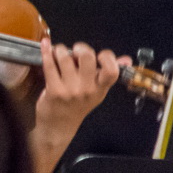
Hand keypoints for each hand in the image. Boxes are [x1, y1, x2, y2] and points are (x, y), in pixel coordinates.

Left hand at [30, 38, 126, 172]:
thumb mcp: (97, 92)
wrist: (59, 126)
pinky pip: (49, 65)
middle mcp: (87, 89)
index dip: (107, 56)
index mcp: (100, 88)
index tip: (99, 54)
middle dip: (80, 48)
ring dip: (60, 50)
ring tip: (59, 52)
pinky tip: (46, 45)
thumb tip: (126, 59)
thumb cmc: (77, 106)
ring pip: (65, 58)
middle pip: (87, 57)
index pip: (111, 70)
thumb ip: (108, 74)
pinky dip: (46, 52)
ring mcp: (70, 90)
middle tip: (75, 50)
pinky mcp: (54, 90)